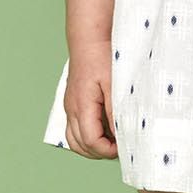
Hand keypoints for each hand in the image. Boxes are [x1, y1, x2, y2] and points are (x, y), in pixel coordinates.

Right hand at [64, 43, 117, 158]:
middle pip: (79, 145)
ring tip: (112, 142)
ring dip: (91, 147)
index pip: (90, 141)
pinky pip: (74, 128)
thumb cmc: (102, 58)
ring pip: (74, 140)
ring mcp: (69, 107)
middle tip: (119, 147)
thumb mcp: (115, 84)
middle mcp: (71, 109)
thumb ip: (115, 111)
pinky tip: (104, 130)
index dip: (107, 150)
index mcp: (82, 105)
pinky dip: (86, 136)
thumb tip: (120, 134)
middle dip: (99, 152)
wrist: (88, 40)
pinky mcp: (71, 103)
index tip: (123, 146)